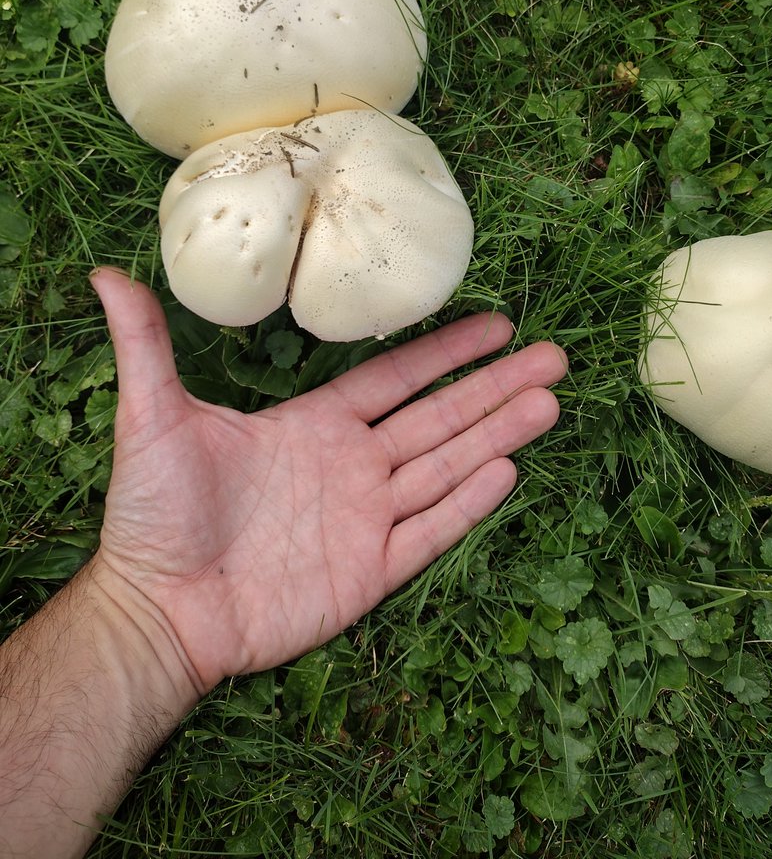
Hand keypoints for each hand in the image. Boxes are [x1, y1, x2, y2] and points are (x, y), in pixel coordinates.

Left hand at [91, 268, 566, 692]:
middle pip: (439, 416)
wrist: (157, 610)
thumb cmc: (153, 515)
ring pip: (447, 466)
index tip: (496, 324)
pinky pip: (430, 532)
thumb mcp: (151, 420)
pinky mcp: (369, 572)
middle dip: (495, 385)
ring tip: (550, 401)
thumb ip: (145, 347)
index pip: (397, 378)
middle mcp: (351, 466)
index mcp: (315, 426)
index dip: (446, 350)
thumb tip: (106, 274)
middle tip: (553, 355)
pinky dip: (469, 502)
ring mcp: (365, 519)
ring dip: (498, 433)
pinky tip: (508, 469)